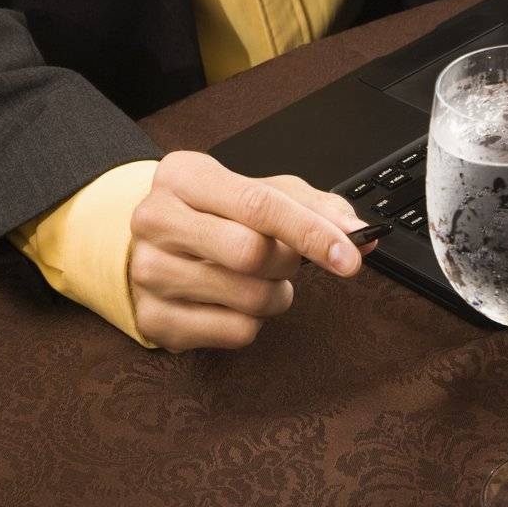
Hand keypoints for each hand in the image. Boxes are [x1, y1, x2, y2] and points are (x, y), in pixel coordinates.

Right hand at [128, 149, 378, 351]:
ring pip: (248, 298)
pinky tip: (235, 301)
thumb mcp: (254, 191)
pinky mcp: (153, 318)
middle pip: (252, 253)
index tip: (350, 255)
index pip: (258, 204)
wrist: (149, 242)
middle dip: (288, 262)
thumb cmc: (212, 213)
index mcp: (183, 175)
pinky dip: (254, 321)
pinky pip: (235, 332)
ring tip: (260, 279)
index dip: (310, 231)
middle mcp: (156, 219)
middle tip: (286, 258)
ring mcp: (148, 271)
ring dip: (275, 294)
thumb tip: (359, 233)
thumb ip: (310, 206)